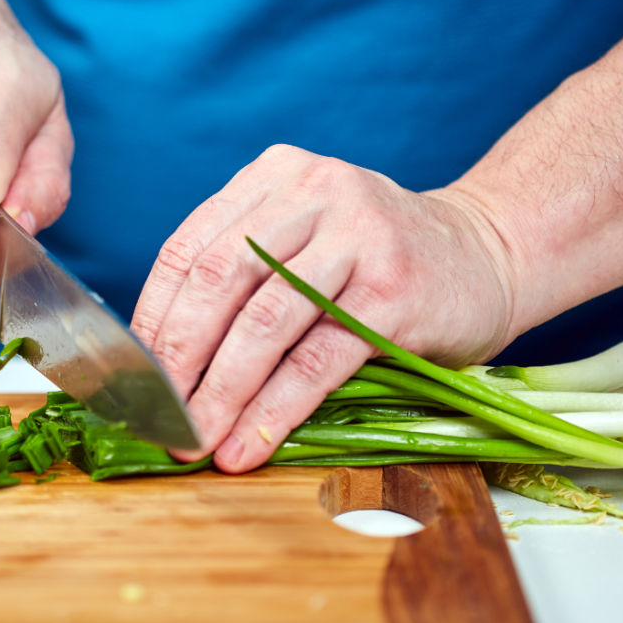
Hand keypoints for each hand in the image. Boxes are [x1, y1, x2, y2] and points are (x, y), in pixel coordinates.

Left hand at [131, 145, 516, 472]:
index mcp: (273, 177)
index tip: (133, 373)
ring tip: (195, 441)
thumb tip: (164, 358)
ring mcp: (358, 238)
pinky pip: (317, 360)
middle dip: (178, 359)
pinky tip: (249, 444)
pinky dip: (275, 409)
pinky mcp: (394, 292)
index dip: (153, 317)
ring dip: (220, 393)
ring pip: (264, 324)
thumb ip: (243, 273)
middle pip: (218, 281)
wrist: (489, 252)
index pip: (188, 248)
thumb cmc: (376, 260)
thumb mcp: (304, 238)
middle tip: (157, 415)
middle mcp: (312, 193)